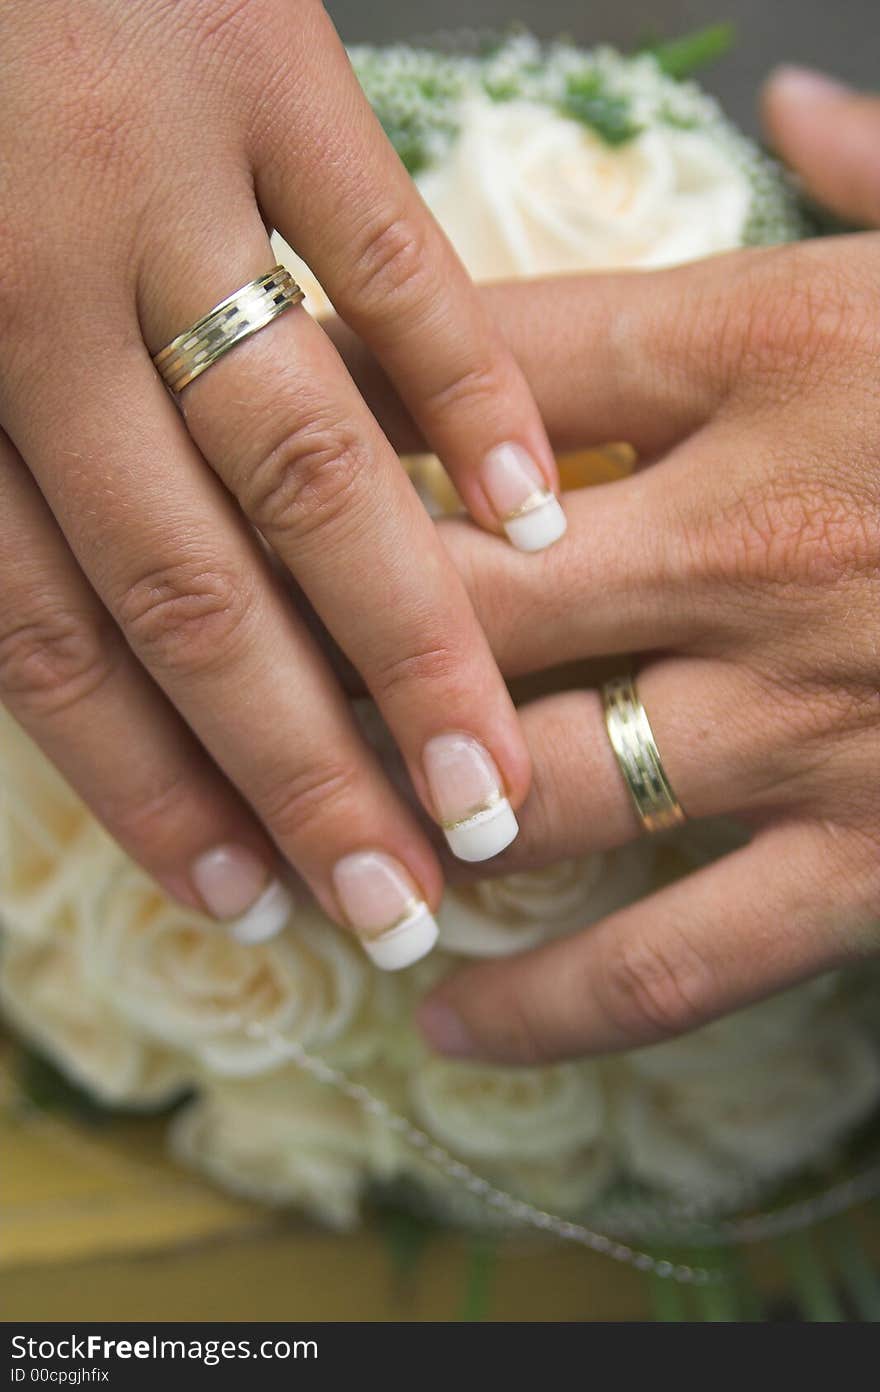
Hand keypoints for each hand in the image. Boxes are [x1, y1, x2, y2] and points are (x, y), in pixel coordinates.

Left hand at [0, 2, 559, 959]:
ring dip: (406, 633)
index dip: (155, 787)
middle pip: (192, 592)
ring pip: (302, 460)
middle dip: (303, 764)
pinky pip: (385, 254)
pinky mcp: (257, 58)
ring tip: (485, 772)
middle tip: (398, 895)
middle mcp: (28, 305)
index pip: (54, 639)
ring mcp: (152, 178)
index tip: (256, 895)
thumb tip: (33, 640)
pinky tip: (542, 518)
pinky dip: (469, 390)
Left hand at [337, 68, 879, 1056]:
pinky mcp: (873, 862)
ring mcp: (809, 718)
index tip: (265, 430)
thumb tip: (793, 92)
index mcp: (779, 353)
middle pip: (454, 591)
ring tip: (319, 835)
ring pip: (529, 787)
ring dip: (400, 817)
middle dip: (322, 632)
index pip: (489, 366)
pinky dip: (543, 1007)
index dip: (348, 393)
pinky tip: (445, 1020)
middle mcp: (761, 539)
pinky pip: (671, 959)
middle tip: (237, 661)